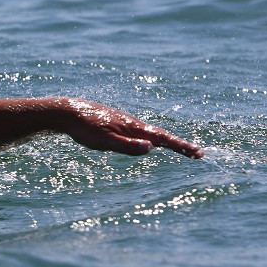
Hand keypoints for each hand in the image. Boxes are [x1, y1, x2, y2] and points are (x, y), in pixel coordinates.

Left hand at [60, 98, 202, 158]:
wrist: (68, 112)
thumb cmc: (85, 129)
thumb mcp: (105, 142)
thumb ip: (127, 146)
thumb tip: (151, 148)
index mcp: (133, 128)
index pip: (163, 138)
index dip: (181, 147)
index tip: (198, 153)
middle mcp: (132, 123)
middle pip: (161, 135)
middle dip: (178, 145)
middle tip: (196, 154)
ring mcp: (124, 123)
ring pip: (149, 133)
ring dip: (166, 141)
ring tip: (179, 149)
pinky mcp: (115, 123)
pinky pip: (139, 132)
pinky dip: (150, 137)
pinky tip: (147, 141)